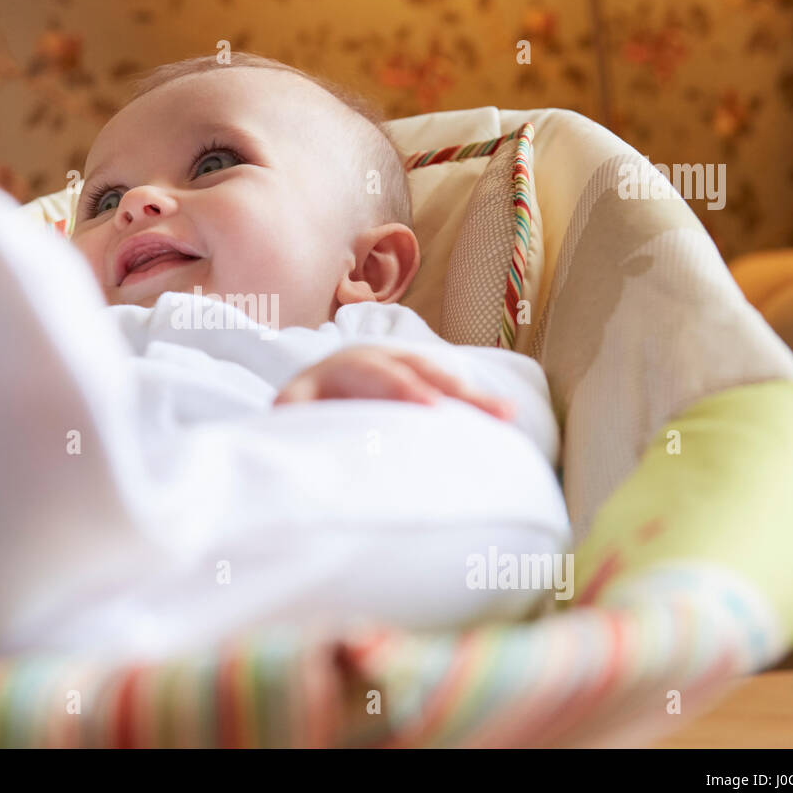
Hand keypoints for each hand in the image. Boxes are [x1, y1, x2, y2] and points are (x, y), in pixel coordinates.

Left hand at [274, 345, 515, 420]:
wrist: (300, 401)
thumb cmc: (293, 421)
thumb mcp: (285, 420)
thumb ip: (293, 421)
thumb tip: (295, 430)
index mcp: (331, 371)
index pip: (371, 374)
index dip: (403, 389)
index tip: (430, 409)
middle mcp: (366, 362)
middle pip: (412, 370)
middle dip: (445, 388)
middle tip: (478, 410)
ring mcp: (393, 368)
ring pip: (437, 377)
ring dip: (472, 396)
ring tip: (507, 416)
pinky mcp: (413, 382)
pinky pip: (448, 391)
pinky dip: (475, 404)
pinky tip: (507, 418)